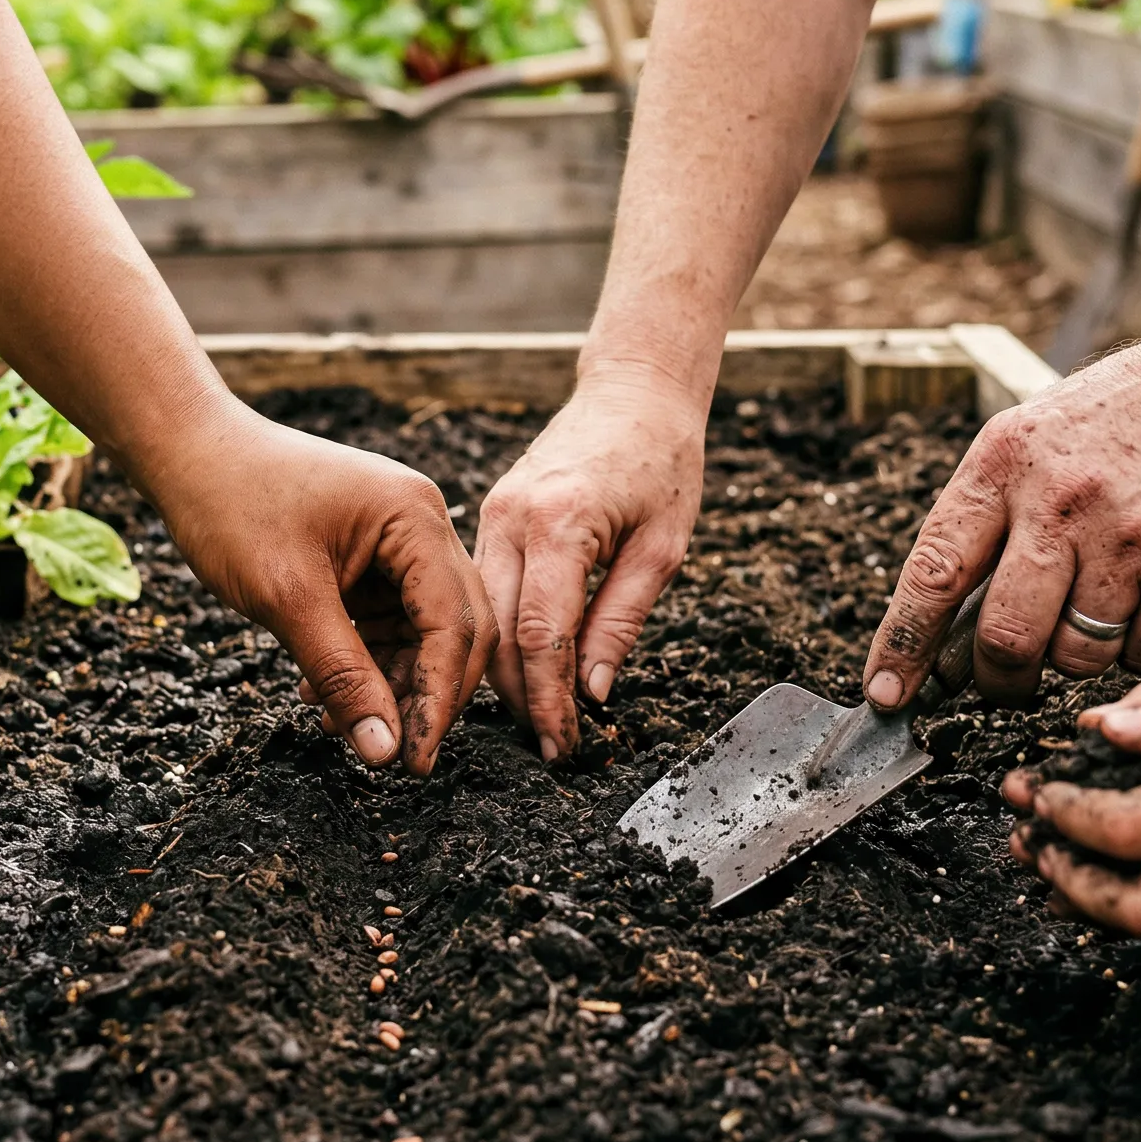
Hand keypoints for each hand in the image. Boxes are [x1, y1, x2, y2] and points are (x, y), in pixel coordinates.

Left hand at [147, 404, 493, 775]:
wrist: (187, 453)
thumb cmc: (231, 503)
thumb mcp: (286, 598)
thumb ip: (342, 674)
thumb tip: (384, 750)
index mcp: (414, 518)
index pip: (455, 623)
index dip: (438, 698)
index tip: (413, 760)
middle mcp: (420, 524)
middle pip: (456, 628)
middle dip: (425, 695)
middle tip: (393, 756)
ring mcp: (397, 540)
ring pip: (422, 632)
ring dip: (390, 684)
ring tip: (341, 725)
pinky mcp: (370, 558)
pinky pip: (388, 622)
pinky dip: (366, 662)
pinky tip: (324, 695)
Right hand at [474, 372, 705, 760]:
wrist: (634, 393)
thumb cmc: (663, 463)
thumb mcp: (663, 550)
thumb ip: (621, 621)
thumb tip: (589, 693)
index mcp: (559, 523)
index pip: (539, 635)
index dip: (547, 701)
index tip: (561, 746)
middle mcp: (509, 518)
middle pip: (492, 632)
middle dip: (518, 699)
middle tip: (549, 748)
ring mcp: (490, 514)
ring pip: (477, 616)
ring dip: (501, 672)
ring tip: (535, 720)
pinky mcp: (489, 515)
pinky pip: (482, 589)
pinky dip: (496, 634)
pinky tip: (523, 667)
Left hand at [863, 333, 1140, 709]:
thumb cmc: (1117, 419)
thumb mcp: (1027, 439)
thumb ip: (985, 521)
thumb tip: (942, 631)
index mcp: (1002, 466)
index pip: (933, 575)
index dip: (902, 647)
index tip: (884, 696)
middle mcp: (1061, 504)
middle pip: (1005, 638)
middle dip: (996, 680)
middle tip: (1003, 681)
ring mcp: (1130, 540)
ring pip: (1076, 657)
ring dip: (1073, 658)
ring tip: (1090, 610)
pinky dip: (1136, 650)